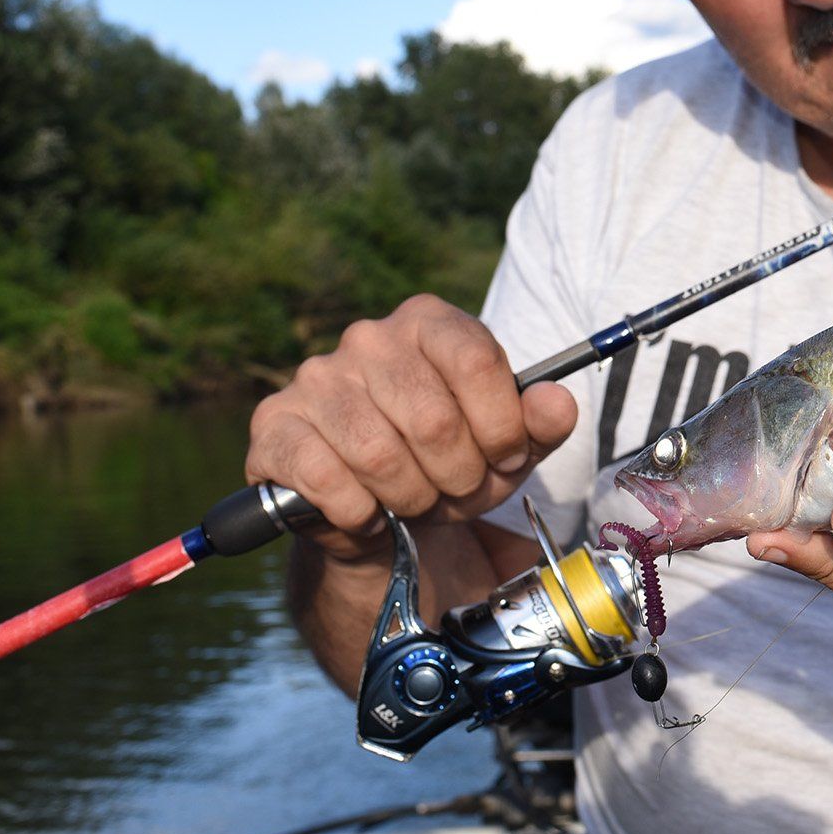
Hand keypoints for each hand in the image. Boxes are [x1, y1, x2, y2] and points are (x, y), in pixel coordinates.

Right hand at [244, 294, 576, 562]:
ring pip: (379, 454)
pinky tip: (368, 511)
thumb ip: (541, 423)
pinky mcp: (275, 425)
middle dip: (457, 475)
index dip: (500, 426)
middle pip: (432, 418)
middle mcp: (368, 338)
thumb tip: (557, 403)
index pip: (477, 361)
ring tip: (414, 500)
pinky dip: (359, 511)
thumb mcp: (507, 447)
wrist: (375, 509)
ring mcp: (316, 378)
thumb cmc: (448, 463)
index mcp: (429, 322)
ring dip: (410, 497)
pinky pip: (326, 477)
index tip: (505, 458)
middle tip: (455, 490)